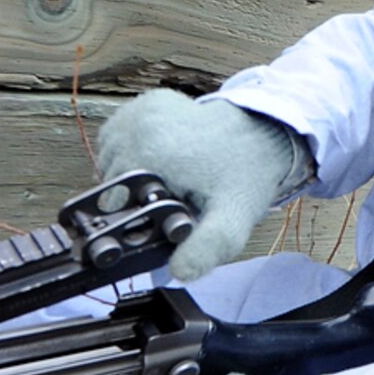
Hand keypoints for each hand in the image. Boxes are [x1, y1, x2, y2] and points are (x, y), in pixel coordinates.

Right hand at [96, 91, 307, 281]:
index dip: (136, 220)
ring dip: (133, 174)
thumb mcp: (231, 220)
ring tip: (172, 177)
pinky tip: (164, 158)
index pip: (114, 204)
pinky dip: (135, 150)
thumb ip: (206, 248)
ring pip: (112, 160)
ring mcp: (138, 110)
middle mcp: (137, 126)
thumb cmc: (244, 178)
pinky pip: (121, 138)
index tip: (165, 216)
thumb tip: (178, 272)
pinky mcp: (143, 102)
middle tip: (176, 197)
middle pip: (111, 182)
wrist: (262, 134)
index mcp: (150, 155)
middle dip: (137, 197)